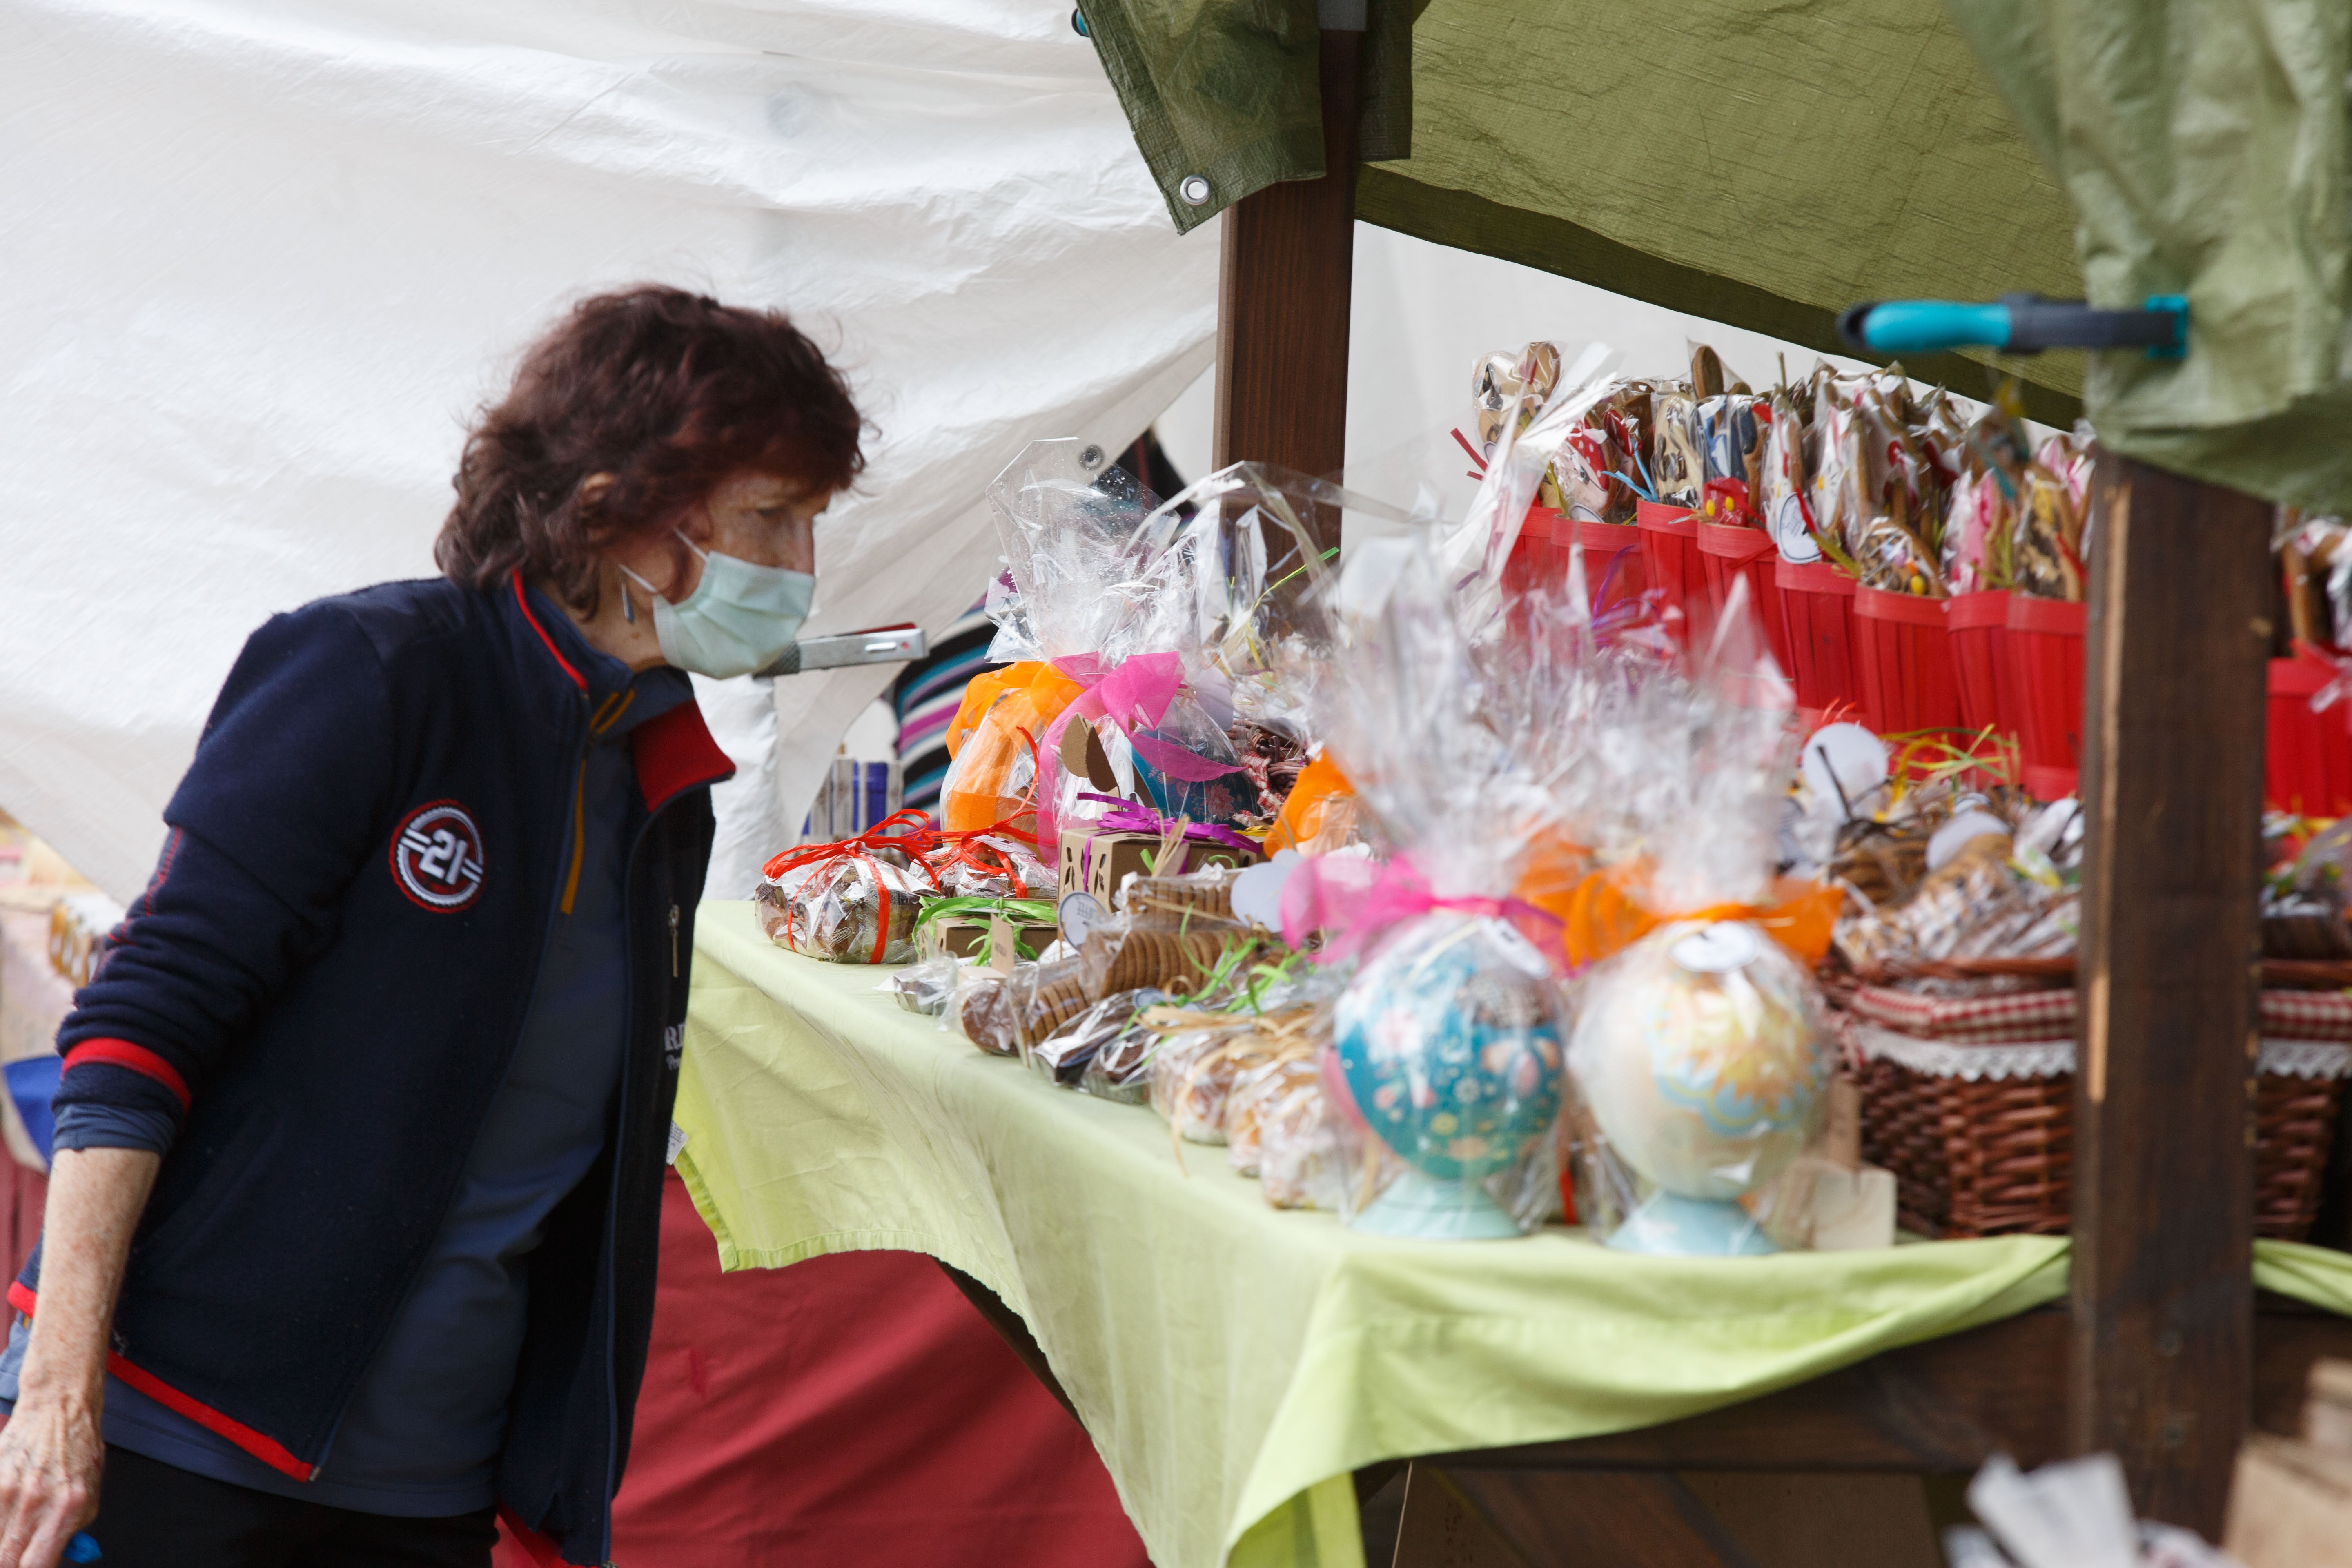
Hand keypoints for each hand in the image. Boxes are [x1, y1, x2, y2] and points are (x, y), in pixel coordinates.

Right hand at [0, 1395, 102, 1567]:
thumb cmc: (78, 1449)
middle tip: (19, 1554)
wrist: (58, 1410)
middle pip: (6, 1560)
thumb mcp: (89, 1496)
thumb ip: (70, 1531)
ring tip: (12, 1535)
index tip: (32, 1567)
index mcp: (67, 1509)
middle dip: (12, 1563)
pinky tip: (8, 1514)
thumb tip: (52, 1558)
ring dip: (2, 1545)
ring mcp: (6, 1492)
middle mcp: (34, 1503)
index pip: (36, 1566)